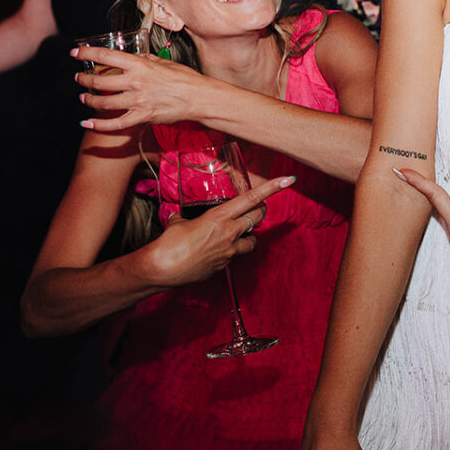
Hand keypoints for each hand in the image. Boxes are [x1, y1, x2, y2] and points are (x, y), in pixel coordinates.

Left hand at [73, 47, 212, 130]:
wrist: (200, 98)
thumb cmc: (186, 79)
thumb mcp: (164, 62)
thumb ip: (146, 60)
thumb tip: (135, 58)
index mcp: (140, 65)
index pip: (105, 56)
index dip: (86, 53)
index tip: (75, 52)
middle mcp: (136, 82)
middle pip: (99, 81)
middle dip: (83, 79)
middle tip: (78, 78)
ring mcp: (138, 101)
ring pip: (103, 102)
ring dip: (88, 100)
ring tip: (83, 97)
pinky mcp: (142, 117)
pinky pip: (115, 124)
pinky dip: (98, 125)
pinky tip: (87, 123)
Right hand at [140, 175, 290, 287]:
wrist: (161, 269)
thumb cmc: (167, 244)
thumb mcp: (177, 223)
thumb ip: (184, 218)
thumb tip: (180, 218)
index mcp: (219, 217)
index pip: (251, 198)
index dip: (272, 188)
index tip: (288, 180)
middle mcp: (229, 233)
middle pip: (258, 218)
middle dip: (260, 211)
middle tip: (255, 208)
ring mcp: (229, 252)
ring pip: (252, 240)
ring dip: (249, 234)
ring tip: (239, 231)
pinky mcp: (224, 266)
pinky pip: (235, 256)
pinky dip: (231, 251)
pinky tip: (216, 250)